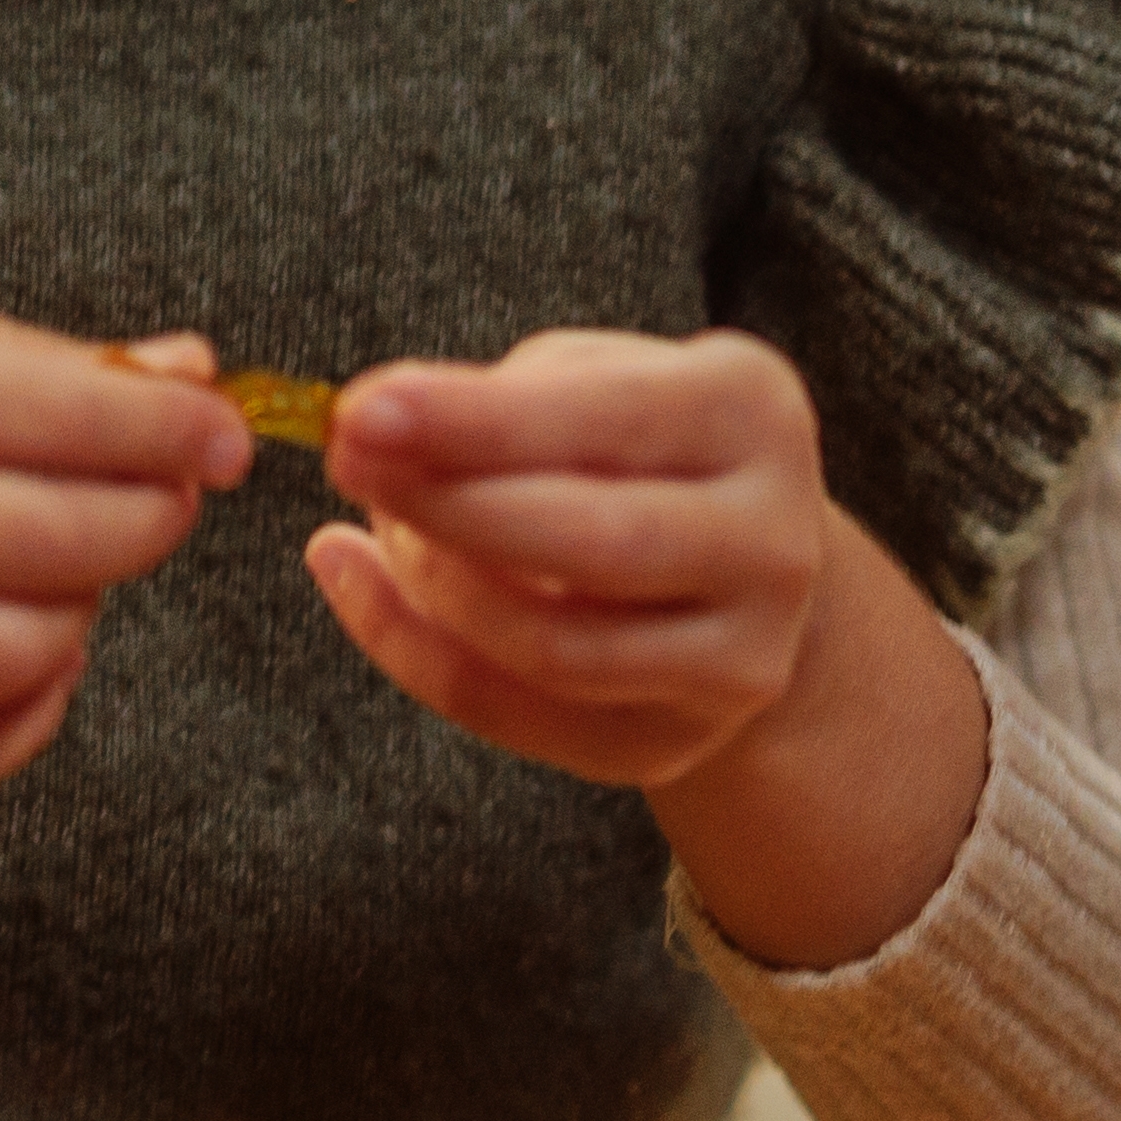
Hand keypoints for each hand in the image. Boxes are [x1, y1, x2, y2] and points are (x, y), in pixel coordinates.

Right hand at [0, 271, 248, 807]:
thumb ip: (6, 352)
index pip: (62, 420)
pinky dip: (22, 716)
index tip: (224, 439)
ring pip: (22, 656)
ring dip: (79, 617)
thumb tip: (191, 373)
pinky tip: (25, 662)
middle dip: (147, 522)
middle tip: (160, 503)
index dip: (175, 437)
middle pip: (61, 542)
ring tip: (61, 573)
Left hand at [302, 329, 842, 792]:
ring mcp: (740, 656)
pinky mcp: (677, 740)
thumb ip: (495, 400)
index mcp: (751, 413)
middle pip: (593, 544)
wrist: (729, 564)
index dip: (475, 421)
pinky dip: (417, 655)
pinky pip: (523, 720)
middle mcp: (773, 542)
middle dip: (447, 506)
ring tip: (371, 525)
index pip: (605, 420)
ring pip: (554, 649)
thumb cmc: (630, 445)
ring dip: (431, 586)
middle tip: (347, 462)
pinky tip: (358, 586)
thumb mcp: (586, 380)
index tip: (360, 412)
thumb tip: (375, 428)